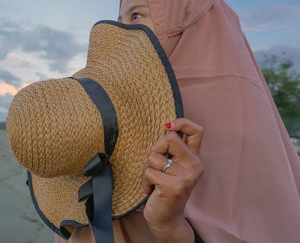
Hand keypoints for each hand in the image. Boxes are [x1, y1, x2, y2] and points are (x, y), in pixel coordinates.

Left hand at [141, 118, 204, 242]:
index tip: (167, 127)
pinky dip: (144, 181)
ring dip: (146, 168)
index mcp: (195, 158)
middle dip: (154, 149)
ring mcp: (186, 177)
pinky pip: (149, 171)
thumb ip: (171, 149)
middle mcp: (195, 166)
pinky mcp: (174, 187)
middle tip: (154, 166)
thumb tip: (166, 126)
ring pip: (154, 156)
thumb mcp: (171, 166)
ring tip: (153, 181)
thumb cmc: (164, 189)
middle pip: (169, 138)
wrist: (167, 219)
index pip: (197, 130)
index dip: (182, 122)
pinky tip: (151, 190)